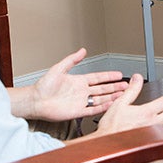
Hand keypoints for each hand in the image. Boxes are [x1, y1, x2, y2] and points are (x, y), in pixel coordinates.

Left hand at [13, 48, 129, 120]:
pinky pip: (93, 110)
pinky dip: (103, 108)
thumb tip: (82, 50)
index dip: (109, 76)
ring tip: (123, 95)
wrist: (36, 101)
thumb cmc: (44, 86)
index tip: (119, 74)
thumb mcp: (59, 68)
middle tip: (126, 85)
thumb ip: (72, 60)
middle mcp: (81, 92)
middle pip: (103, 89)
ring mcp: (81, 102)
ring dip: (112, 97)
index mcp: (78, 81)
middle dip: (115, 87)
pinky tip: (111, 105)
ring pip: (100, 99)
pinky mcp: (78, 112)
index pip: (98, 78)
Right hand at [94, 74, 162, 136]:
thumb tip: (137, 78)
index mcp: (146, 112)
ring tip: (162, 116)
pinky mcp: (148, 142)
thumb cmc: (112, 127)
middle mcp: (152, 124)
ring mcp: (151, 134)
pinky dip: (159, 129)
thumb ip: (131, 90)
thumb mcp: (120, 103)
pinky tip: (153, 129)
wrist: (107, 145)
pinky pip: (158, 134)